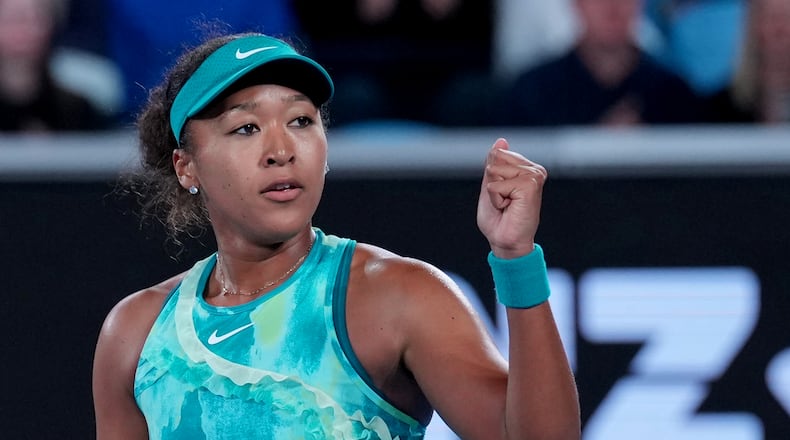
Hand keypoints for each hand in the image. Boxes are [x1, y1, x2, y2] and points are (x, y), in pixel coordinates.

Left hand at [476, 138, 545, 258]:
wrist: (506, 242)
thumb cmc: (499, 219)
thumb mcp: (491, 185)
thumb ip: (495, 164)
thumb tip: (501, 141)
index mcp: (527, 168)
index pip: (496, 155)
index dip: (491, 178)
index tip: (502, 195)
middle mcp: (534, 170)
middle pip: (495, 160)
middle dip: (492, 184)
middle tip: (505, 202)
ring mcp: (534, 176)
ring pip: (494, 171)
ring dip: (494, 193)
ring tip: (507, 205)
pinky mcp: (530, 185)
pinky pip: (495, 185)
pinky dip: (496, 199)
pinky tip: (509, 208)